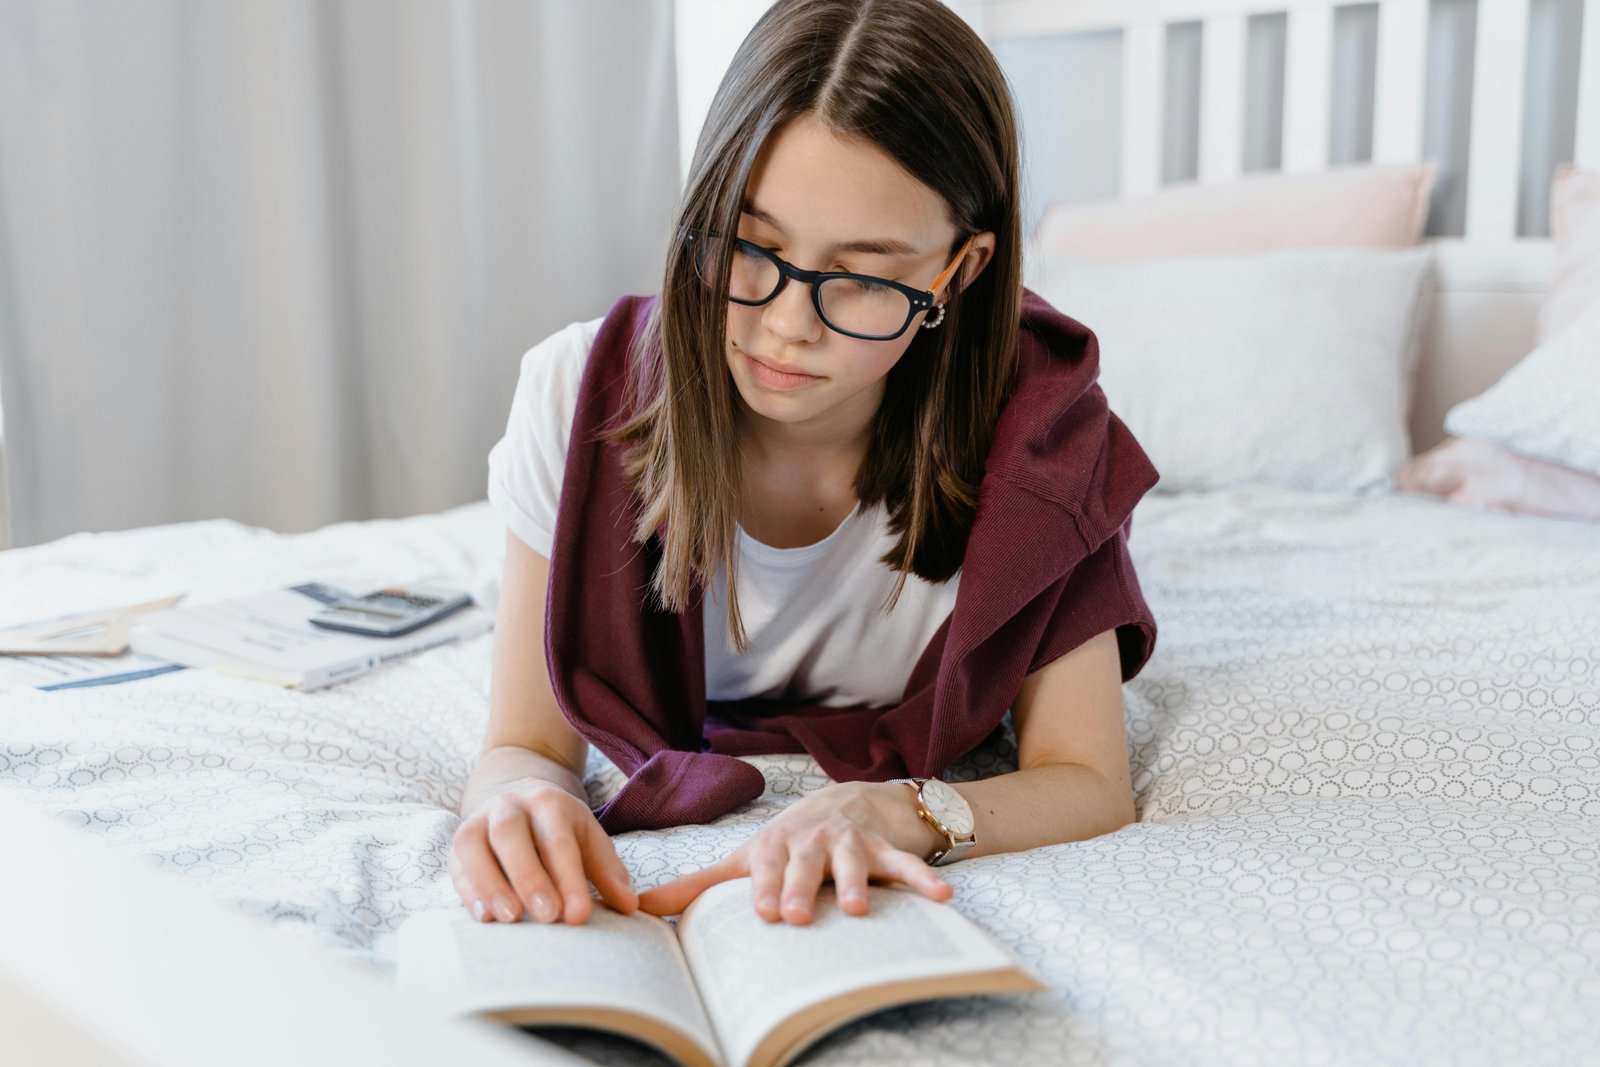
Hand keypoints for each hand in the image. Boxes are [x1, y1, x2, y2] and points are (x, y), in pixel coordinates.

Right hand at [450, 780, 637, 924]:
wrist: (516, 795)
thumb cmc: (558, 828)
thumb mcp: (587, 839)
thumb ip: (607, 871)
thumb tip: (630, 905)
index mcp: (549, 802)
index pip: (559, 840)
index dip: (569, 877)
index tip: (579, 915)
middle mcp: (510, 806)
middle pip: (511, 834)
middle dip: (528, 875)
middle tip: (547, 915)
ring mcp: (479, 820)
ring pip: (474, 844)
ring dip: (490, 883)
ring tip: (511, 918)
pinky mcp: (459, 842)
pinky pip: (456, 862)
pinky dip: (468, 890)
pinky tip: (484, 919)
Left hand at [635, 781, 952, 923]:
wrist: (852, 800)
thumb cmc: (789, 841)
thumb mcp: (746, 858)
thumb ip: (697, 885)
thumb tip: (640, 907)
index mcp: (775, 845)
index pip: (767, 865)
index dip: (764, 885)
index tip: (761, 910)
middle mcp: (811, 840)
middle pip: (806, 863)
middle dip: (802, 886)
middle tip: (797, 915)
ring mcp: (851, 843)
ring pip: (854, 861)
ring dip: (857, 881)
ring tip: (858, 907)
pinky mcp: (886, 848)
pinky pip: (906, 864)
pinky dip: (923, 879)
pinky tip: (942, 897)